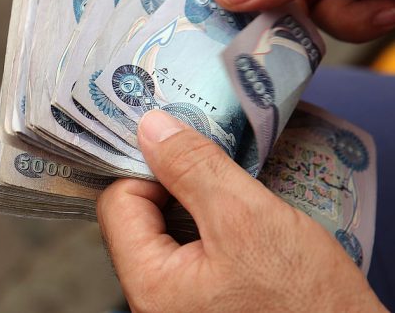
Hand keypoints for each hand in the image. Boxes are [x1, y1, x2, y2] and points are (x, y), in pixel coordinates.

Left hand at [97, 110, 384, 311]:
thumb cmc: (306, 303)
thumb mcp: (247, 218)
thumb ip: (193, 169)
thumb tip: (151, 129)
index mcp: (149, 285)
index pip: (118, 202)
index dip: (150, 169)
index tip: (187, 156)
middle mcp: (151, 300)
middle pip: (138, 217)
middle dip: (175, 186)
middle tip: (215, 173)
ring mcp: (175, 304)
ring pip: (164, 231)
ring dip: (194, 205)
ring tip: (233, 201)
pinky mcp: (200, 303)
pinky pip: (186, 251)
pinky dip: (208, 227)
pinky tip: (238, 225)